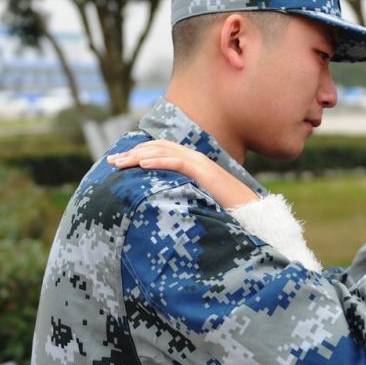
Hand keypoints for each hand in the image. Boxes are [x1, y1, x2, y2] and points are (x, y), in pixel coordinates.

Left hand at [107, 140, 258, 208]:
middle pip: (159, 148)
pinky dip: (160, 161)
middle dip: (132, 153)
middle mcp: (197, 160)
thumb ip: (184, 198)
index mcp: (194, 166)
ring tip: (120, 163)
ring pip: (165, 151)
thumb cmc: (229, 214)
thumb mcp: (200, 203)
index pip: (162, 152)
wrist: (254, 216)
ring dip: (139, 155)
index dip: (139, 154)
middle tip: (111, 162)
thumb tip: (165, 206)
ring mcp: (202, 165)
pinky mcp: (206, 173)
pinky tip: (143, 165)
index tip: (120, 164)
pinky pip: (179, 163)